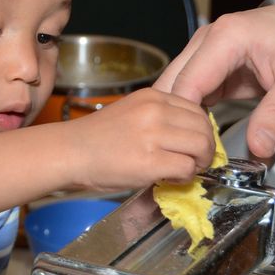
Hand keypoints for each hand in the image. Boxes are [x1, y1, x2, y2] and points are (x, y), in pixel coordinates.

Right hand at [63, 87, 213, 189]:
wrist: (69, 152)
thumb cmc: (95, 137)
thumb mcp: (132, 112)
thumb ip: (160, 118)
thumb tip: (189, 136)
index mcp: (153, 97)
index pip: (197, 109)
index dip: (201, 130)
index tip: (194, 144)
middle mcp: (155, 111)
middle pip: (204, 128)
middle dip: (205, 148)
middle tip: (195, 161)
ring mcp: (153, 135)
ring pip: (201, 147)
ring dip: (198, 163)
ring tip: (183, 170)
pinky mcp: (150, 161)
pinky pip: (186, 168)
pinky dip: (184, 177)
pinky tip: (170, 178)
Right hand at [153, 0, 274, 157]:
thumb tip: (260, 149)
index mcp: (226, 38)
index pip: (188, 84)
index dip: (188, 120)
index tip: (198, 150)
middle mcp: (206, 40)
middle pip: (171, 85)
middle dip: (177, 120)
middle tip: (192, 153)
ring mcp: (204, 50)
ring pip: (174, 88)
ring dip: (182, 117)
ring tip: (196, 147)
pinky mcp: (208, 64)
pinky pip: (188, 91)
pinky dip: (192, 113)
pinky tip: (201, 134)